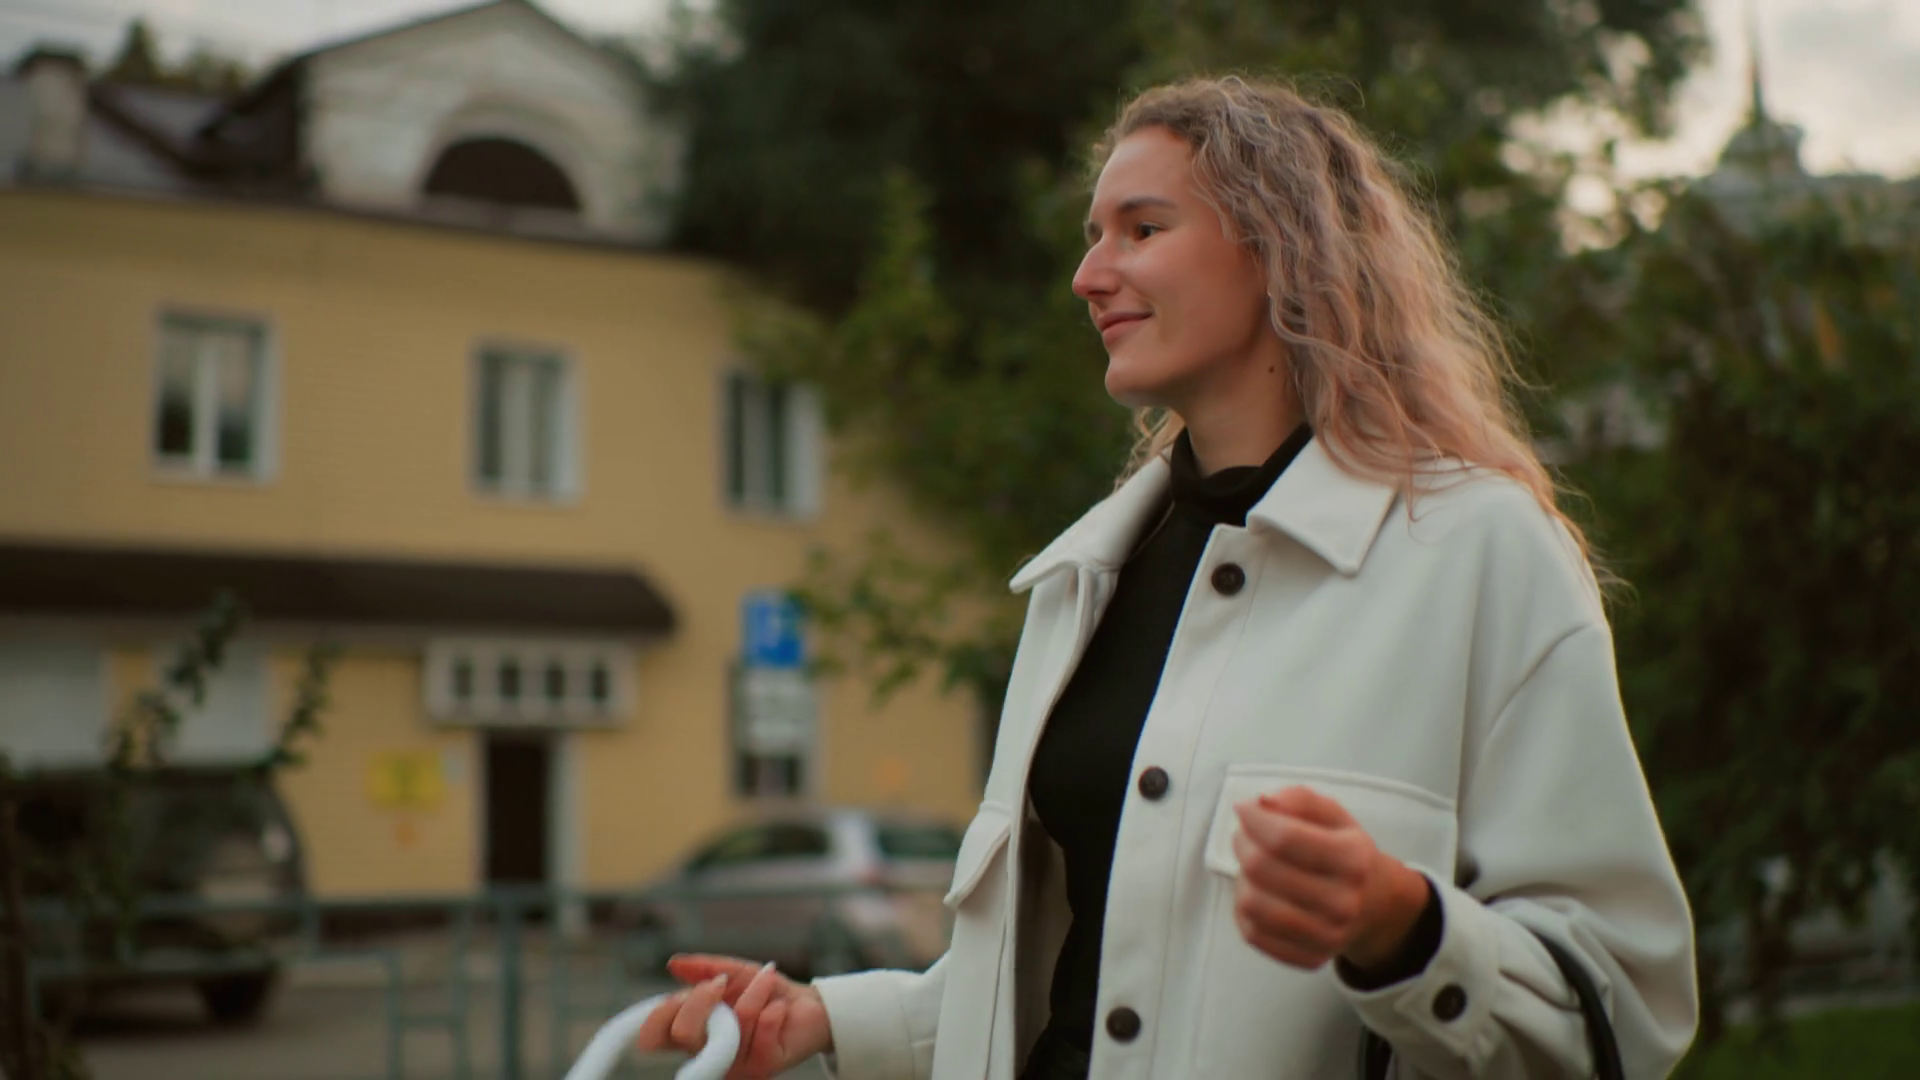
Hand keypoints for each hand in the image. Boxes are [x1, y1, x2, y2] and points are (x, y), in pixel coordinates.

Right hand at [633, 954, 834, 1077]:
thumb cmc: (766, 991)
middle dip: (701, 999)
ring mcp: (734, 1065)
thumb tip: (673, 964)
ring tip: (766, 981)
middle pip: (684, 1033)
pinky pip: (761, 1028)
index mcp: (694, 1033)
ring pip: (732, 1023)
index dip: (659, 1015)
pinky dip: (773, 1007)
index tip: (678, 993)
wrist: (809, 1005)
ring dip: (754, 991)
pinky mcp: (763, 1067)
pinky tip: (780, 1006)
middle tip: (722, 982)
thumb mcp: (734, 972)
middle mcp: (708, 1054)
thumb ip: (704, 969)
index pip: (655, 1037)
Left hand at [1230, 786, 1430, 972]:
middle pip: (1262, 868)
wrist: (1375, 904)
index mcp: (1353, 859)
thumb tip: (1263, 802)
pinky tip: (1259, 893)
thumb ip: (1299, 799)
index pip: (1285, 838)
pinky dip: (1244, 909)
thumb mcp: (1333, 816)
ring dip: (1242, 878)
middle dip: (1243, 843)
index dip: (1254, 819)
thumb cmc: (1345, 852)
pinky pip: (1252, 933)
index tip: (1243, 808)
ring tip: (1253, 866)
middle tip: (1245, 835)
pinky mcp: (1309, 957)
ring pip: (1251, 904)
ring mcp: (1327, 936)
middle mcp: (1343, 902)